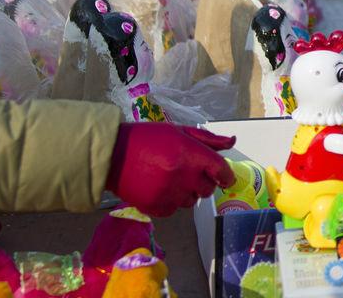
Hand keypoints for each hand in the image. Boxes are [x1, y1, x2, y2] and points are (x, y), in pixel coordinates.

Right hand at [105, 123, 235, 216]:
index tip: (225, 177)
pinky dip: (171, 202)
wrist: (112, 155)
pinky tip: (160, 188)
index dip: (226, 175)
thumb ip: (208, 139)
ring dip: (187, 193)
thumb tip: (231, 142)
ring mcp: (168, 194)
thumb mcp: (179, 131)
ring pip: (192, 201)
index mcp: (190, 154)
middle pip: (208, 189)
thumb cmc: (147, 139)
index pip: (221, 170)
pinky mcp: (155, 207)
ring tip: (171, 179)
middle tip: (190, 173)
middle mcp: (182, 176)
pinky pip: (174, 210)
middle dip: (204, 182)